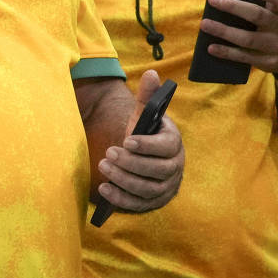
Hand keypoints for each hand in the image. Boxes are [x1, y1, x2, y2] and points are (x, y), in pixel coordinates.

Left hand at [96, 69, 184, 213]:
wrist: (141, 156)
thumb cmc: (142, 132)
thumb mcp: (142, 115)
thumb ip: (146, 97)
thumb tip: (152, 73)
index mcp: (173, 144)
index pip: (166, 148)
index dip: (147, 146)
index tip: (126, 140)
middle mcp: (174, 168)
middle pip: (157, 171)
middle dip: (132, 163)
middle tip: (108, 152)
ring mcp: (164, 187)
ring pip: (148, 189)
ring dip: (124, 180)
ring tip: (103, 166)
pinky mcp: (152, 201)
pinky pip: (139, 204)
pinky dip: (122, 199)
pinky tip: (104, 189)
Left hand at [197, 0, 277, 77]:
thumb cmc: (277, 26)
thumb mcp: (277, 14)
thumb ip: (261, 4)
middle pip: (259, 16)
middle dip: (234, 7)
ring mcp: (276, 47)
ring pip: (248, 39)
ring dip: (224, 31)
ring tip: (205, 24)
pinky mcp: (269, 62)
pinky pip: (244, 56)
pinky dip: (226, 52)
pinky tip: (211, 47)